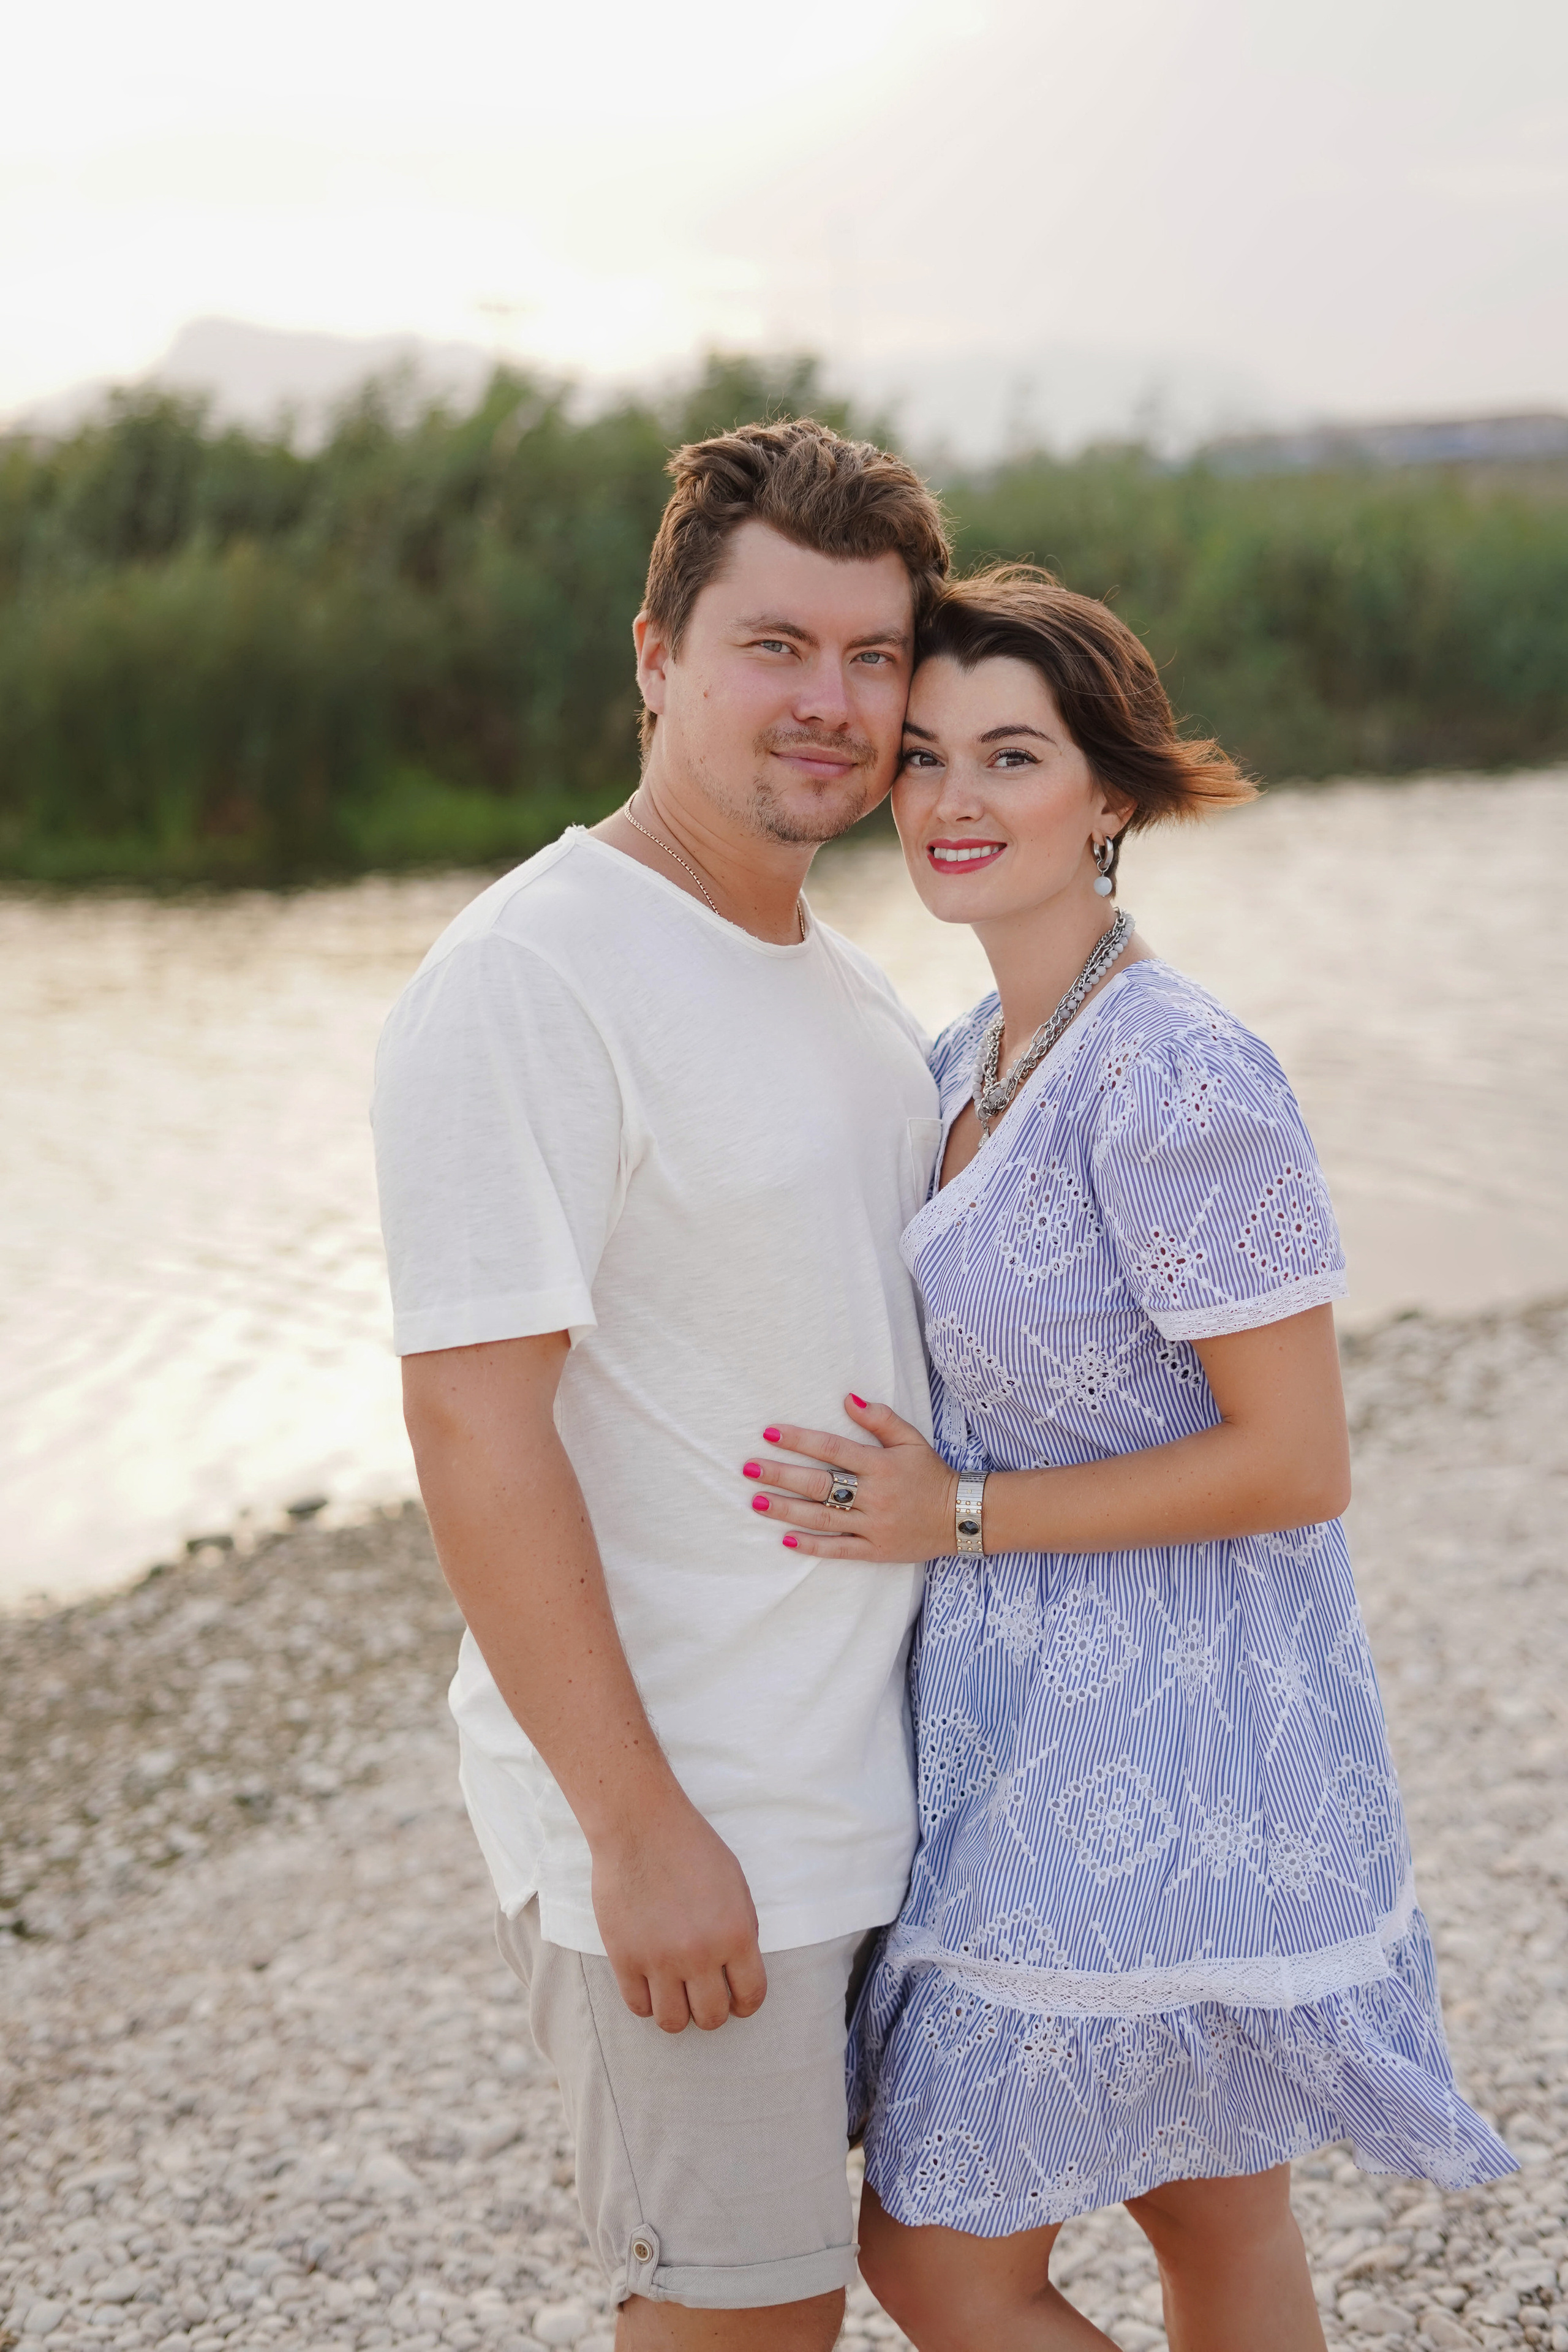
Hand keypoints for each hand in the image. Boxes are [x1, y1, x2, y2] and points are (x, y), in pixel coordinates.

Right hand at [590, 1784, 767, 2032]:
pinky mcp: (624, 1958)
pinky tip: (650, 1982)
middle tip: (703, 1993)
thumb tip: (738, 1973)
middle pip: (711, 2017)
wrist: (640, 1826)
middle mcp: (700, 1953)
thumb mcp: (736, 1886)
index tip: (736, 2000)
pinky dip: (646, 2001)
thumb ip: (741, 1931)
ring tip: (675, 1992)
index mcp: (735, 1934)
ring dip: (678, 2012)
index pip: (750, 1996)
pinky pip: (638, 2006)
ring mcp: (659, 1959)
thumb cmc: (692, 1849)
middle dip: (711, 2010)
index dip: (745, 2004)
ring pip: (673, 2022)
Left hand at [742, 1395, 957, 1561]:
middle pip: (820, 1485)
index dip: (800, 1441)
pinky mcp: (876, 1551)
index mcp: (881, 1465)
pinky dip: (812, 1546)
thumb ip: (880, 1419)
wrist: (962, 1516)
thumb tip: (847, 1398)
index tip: (769, 1434)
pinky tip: (785, 1539)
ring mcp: (874, 1526)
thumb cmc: (931, 1474)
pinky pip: (839, 1550)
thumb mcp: (912, 1439)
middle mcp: (875, 1496)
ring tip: (756, 1501)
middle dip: (781, 1475)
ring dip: (786, 1510)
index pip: (833, 1449)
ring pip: (823, 1518)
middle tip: (749, 1468)